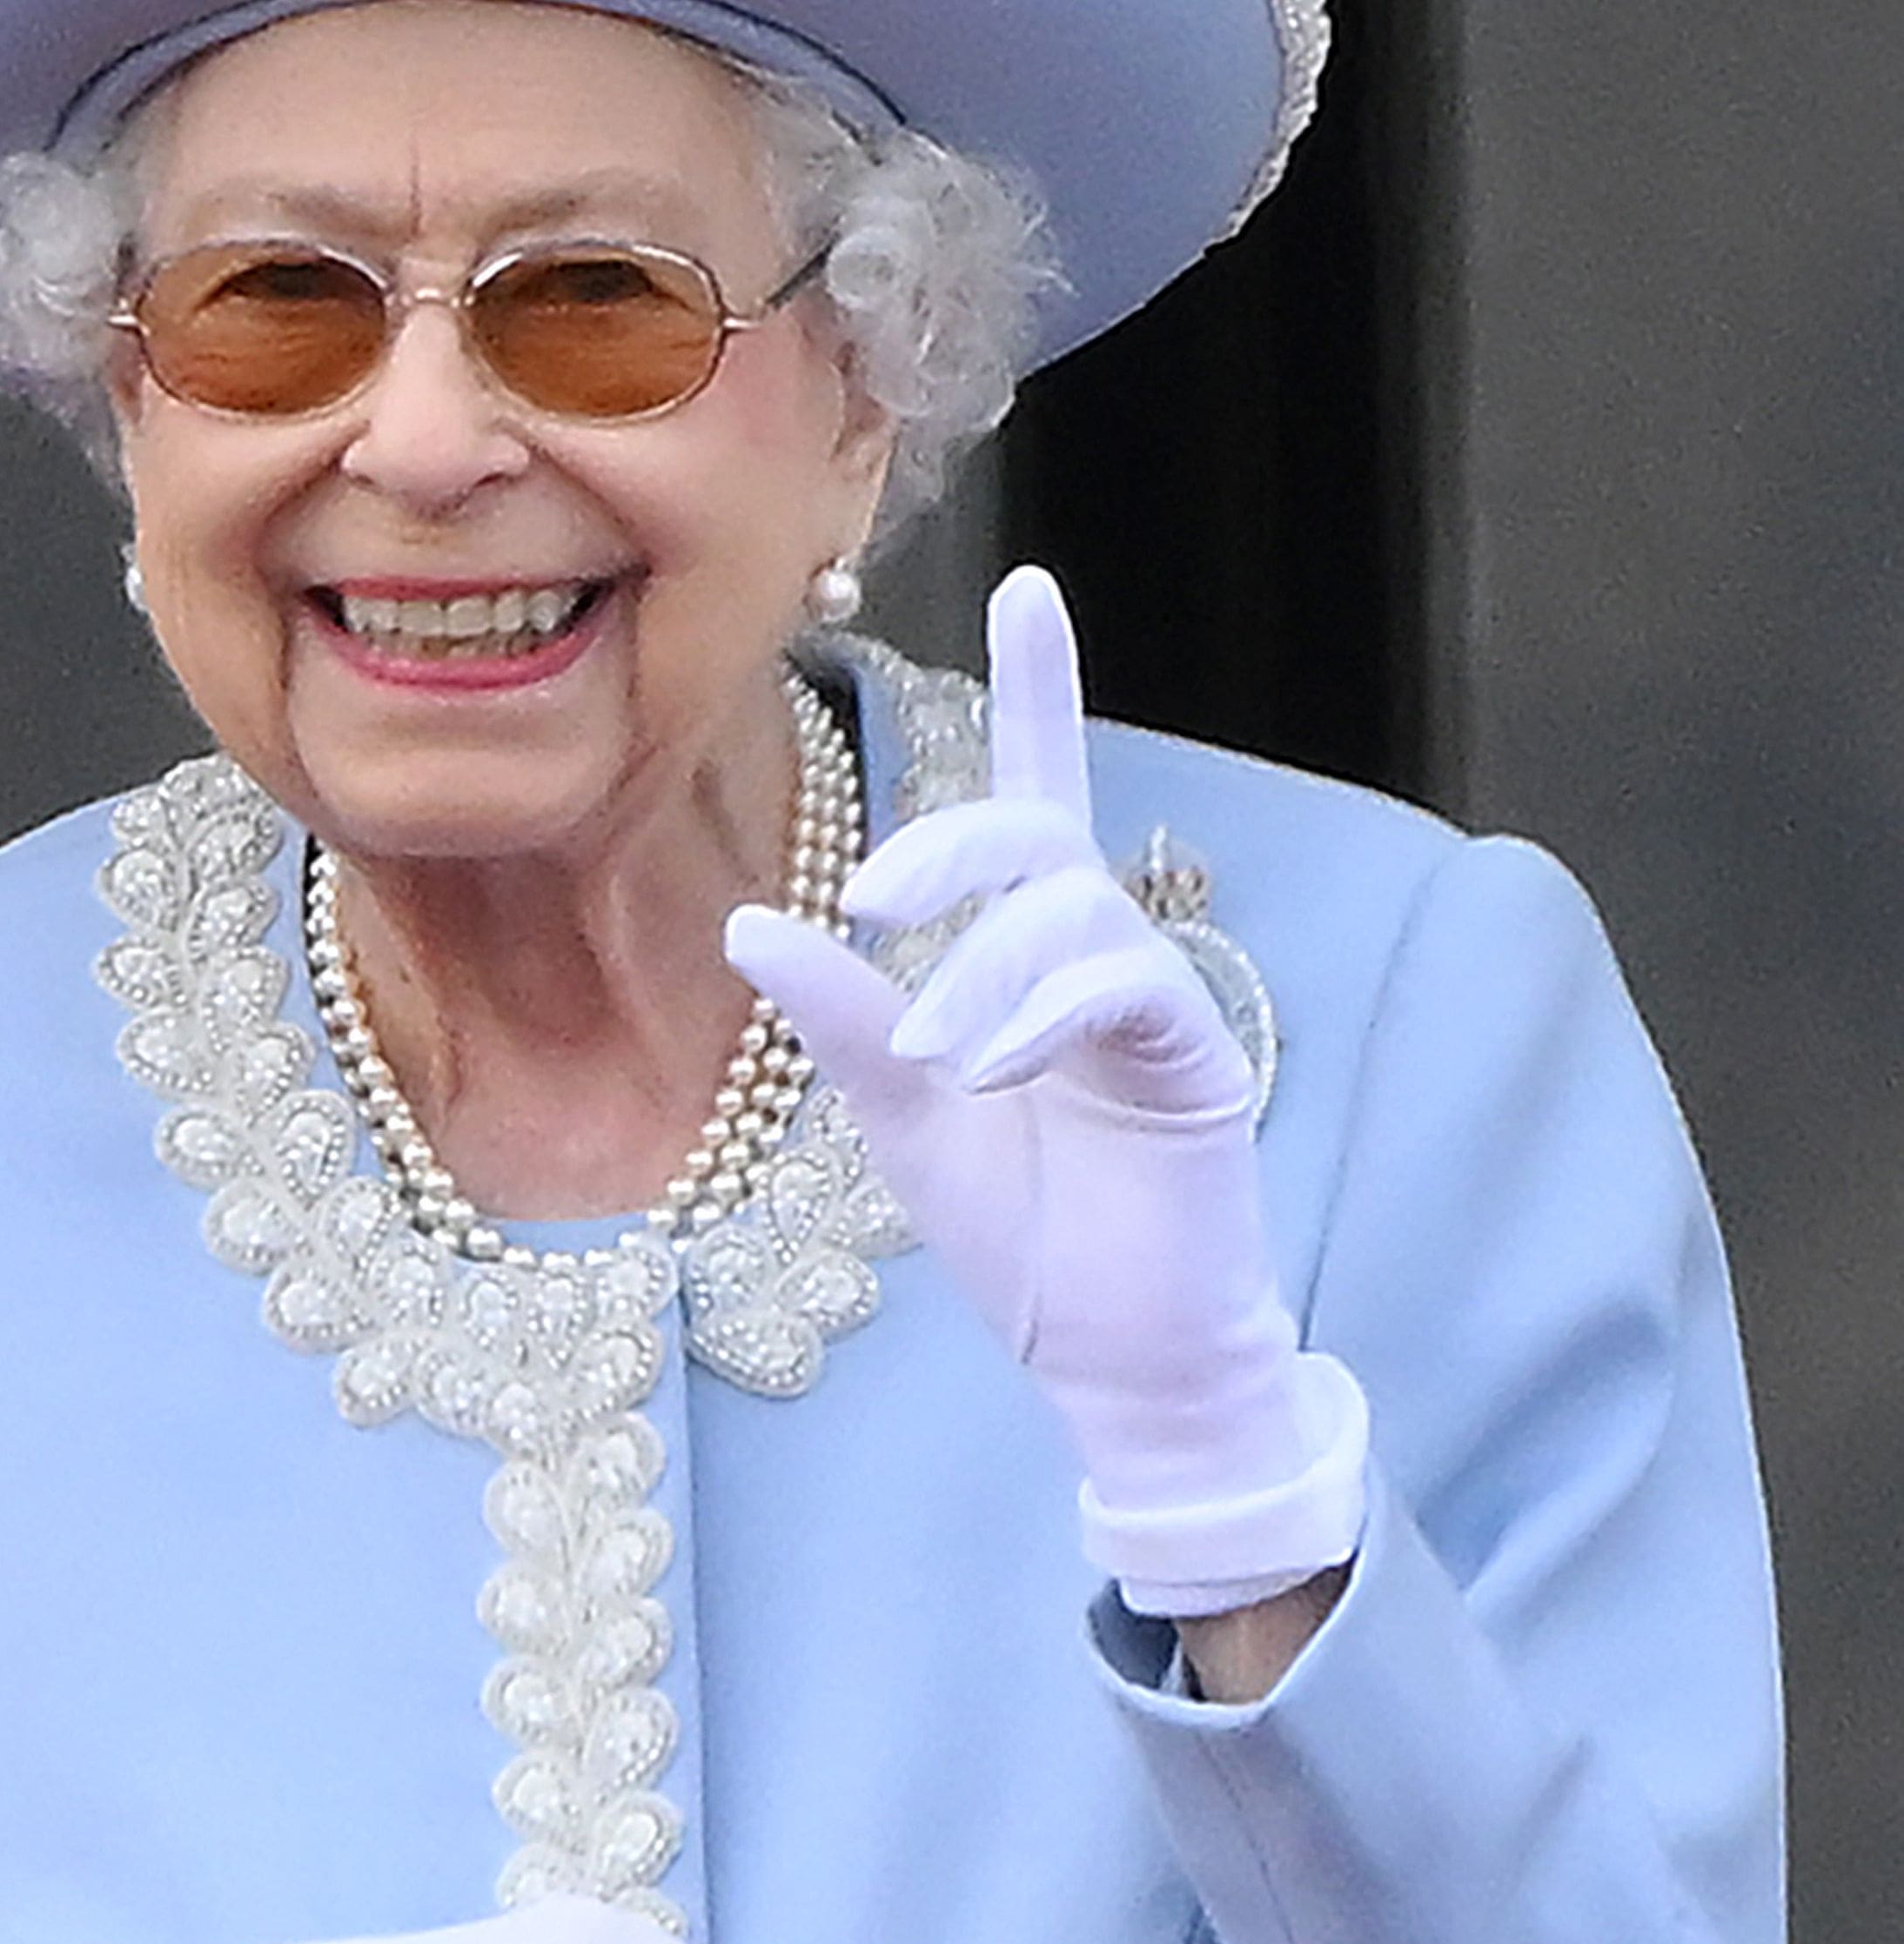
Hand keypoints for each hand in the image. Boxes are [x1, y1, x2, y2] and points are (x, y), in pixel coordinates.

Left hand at [728, 567, 1363, 1614]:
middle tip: (874, 901)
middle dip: (949, 844)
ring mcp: (1154, 999)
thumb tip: (750, 918)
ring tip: (939, 1059)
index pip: (1036, 795)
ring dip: (983, 968)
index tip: (1030, 584)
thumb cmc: (1023, 1237)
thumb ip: (843, 1017)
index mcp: (1031, 955)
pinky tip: (995, 1068)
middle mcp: (1101, 953)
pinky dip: (1043, 1011)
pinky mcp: (1193, 1057)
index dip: (1038, 689)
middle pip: (1037, 829)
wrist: (1115, 1359)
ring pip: (1070, 906)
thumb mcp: (901, 1115)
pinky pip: (1123, 982)